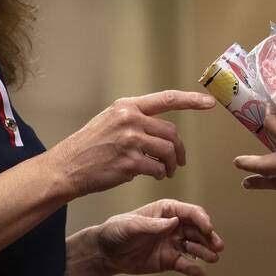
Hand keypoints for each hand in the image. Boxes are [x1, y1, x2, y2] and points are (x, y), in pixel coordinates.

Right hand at [50, 90, 215, 197]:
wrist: (66, 168)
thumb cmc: (89, 147)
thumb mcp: (109, 121)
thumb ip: (134, 119)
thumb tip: (161, 129)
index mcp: (127, 107)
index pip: (166, 99)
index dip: (191, 100)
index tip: (209, 102)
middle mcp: (129, 120)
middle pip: (171, 132)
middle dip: (179, 150)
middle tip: (178, 162)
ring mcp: (130, 141)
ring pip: (168, 152)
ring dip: (171, 165)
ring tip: (165, 172)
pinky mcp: (129, 163)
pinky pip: (158, 169)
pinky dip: (160, 175)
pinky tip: (153, 176)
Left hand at [96, 199, 223, 275]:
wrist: (106, 253)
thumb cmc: (117, 231)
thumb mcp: (132, 226)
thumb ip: (153, 225)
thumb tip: (175, 222)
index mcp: (166, 211)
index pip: (190, 212)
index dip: (201, 219)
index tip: (208, 228)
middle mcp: (174, 226)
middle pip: (197, 230)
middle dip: (209, 237)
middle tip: (217, 246)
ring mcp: (173, 244)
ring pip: (195, 247)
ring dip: (206, 252)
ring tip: (213, 258)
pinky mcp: (170, 260)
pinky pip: (185, 264)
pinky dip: (194, 268)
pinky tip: (200, 272)